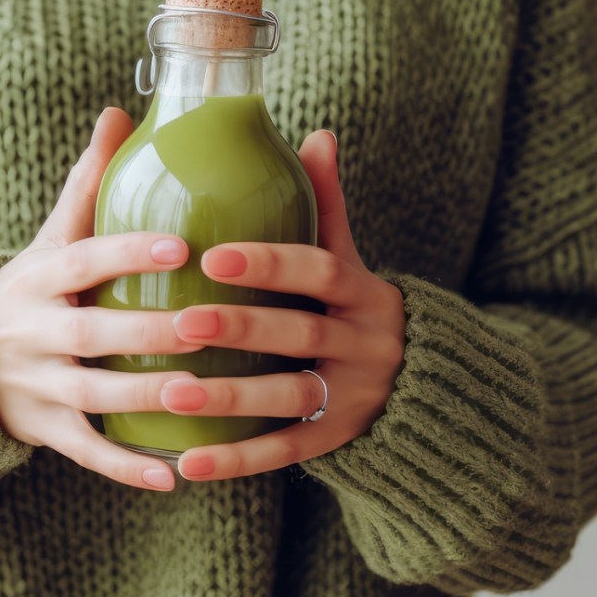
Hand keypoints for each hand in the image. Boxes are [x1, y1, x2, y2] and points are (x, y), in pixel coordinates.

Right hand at [0, 107, 202, 491]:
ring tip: (201, 395)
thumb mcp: (48, 237)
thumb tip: (119, 111)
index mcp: (36, 277)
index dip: (125, 252)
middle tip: (209, 326)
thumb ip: (86, 184)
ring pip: (91, 393)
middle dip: (148, 333)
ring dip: (146, 397)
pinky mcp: (42, 428)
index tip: (180, 244)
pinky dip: (123, 465)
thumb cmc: (29, 288)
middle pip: (90, 333)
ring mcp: (34, 384)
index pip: (82, 260)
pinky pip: (83, 450)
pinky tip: (171, 475)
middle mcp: (30, 331)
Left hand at [161, 130, 406, 481]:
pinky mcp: (337, 439)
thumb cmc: (354, 305)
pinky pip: (286, 452)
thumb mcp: (350, 258)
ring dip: (230, 400)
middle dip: (241, 328)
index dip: (270, 263)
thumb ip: (328, 205)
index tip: (212, 255)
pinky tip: (187, 464)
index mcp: (365, 293)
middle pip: (300, 335)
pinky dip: (238, 461)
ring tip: (172, 393)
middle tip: (182, 321)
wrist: (424, 384)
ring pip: (290, 398)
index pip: (320, 271)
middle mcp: (366, 345)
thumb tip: (319, 133)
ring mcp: (354, 397)